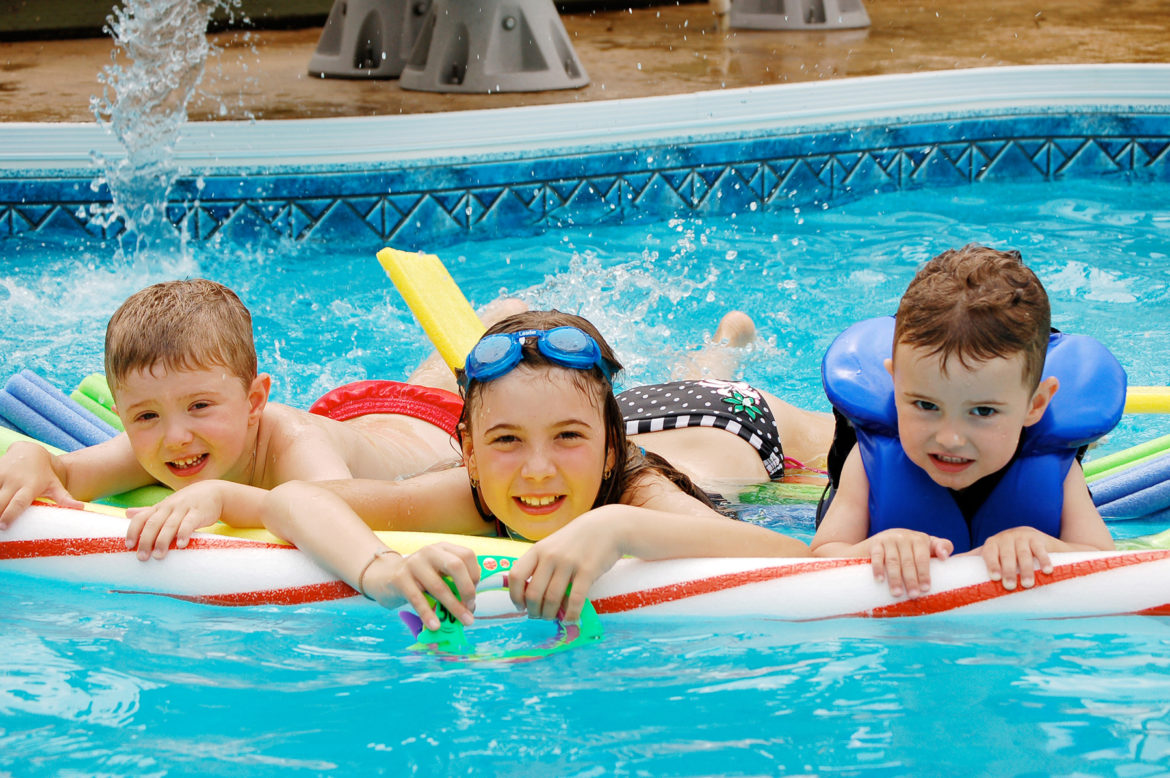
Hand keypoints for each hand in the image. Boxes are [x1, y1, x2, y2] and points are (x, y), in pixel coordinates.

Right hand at [0, 441, 81, 529]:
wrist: (30, 451)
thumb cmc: (44, 475)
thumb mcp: (55, 485)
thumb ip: (65, 498)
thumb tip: (81, 508)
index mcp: (29, 487)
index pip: (19, 502)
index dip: (10, 513)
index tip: (4, 525)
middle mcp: (13, 481)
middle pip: (0, 500)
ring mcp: (0, 475)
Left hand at [125, 481, 224, 559]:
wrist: (213, 492)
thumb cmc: (186, 502)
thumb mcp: (167, 505)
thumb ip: (148, 511)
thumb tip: (126, 513)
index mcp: (159, 507)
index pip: (141, 518)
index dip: (133, 531)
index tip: (129, 546)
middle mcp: (169, 507)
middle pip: (153, 523)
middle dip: (146, 541)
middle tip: (142, 557)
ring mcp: (184, 509)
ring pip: (169, 525)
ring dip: (162, 541)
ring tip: (158, 556)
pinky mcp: (198, 513)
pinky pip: (189, 523)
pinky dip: (184, 533)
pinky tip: (181, 544)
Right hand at [364, 542, 480, 630]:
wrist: (384, 575)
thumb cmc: (418, 579)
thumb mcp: (437, 574)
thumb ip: (453, 585)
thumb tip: (469, 609)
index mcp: (443, 548)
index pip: (467, 556)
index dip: (474, 576)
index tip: (473, 595)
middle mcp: (430, 552)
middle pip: (456, 565)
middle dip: (467, 589)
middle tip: (470, 607)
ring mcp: (414, 563)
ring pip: (439, 586)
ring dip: (453, 607)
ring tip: (463, 621)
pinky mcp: (400, 578)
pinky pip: (417, 598)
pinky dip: (428, 613)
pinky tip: (435, 625)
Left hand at [508, 511, 621, 621]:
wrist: (607, 527)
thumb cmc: (576, 539)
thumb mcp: (552, 545)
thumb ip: (540, 564)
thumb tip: (528, 594)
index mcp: (538, 550)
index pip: (516, 575)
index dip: (515, 595)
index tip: (520, 606)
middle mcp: (550, 556)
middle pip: (533, 593)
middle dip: (534, 611)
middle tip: (538, 616)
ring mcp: (568, 563)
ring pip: (552, 599)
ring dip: (550, 615)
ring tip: (553, 618)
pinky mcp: (587, 571)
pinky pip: (575, 600)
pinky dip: (571, 614)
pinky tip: (570, 619)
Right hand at [867, 528, 952, 597]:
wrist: (886, 538)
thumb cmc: (912, 548)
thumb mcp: (928, 545)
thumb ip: (942, 547)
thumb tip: (945, 557)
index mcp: (919, 539)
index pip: (922, 558)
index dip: (924, 573)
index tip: (925, 588)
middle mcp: (904, 538)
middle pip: (908, 561)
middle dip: (911, 579)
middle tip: (913, 595)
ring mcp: (889, 540)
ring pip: (893, 561)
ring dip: (895, 578)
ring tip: (897, 593)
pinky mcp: (875, 544)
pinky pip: (877, 557)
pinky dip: (878, 568)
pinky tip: (880, 580)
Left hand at [977, 527, 1053, 589]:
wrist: (1036, 541)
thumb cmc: (1008, 552)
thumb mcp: (992, 553)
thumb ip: (974, 559)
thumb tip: (947, 566)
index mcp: (992, 543)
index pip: (989, 552)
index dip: (991, 564)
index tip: (994, 578)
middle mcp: (1006, 537)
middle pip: (1007, 554)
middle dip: (1008, 570)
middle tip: (1010, 586)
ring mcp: (1022, 537)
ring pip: (1023, 553)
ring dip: (1026, 569)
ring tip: (1028, 584)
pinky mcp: (1038, 538)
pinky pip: (1041, 550)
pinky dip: (1045, 560)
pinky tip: (1048, 571)